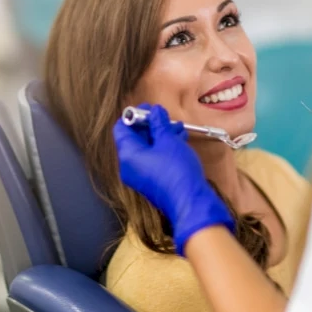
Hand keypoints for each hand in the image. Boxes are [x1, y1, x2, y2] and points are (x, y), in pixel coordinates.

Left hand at [112, 104, 234, 254]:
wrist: (190, 202)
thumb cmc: (177, 171)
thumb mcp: (168, 139)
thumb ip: (158, 123)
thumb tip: (154, 112)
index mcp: (127, 155)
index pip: (121, 128)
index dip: (135, 115)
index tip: (150, 109)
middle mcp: (129, 167)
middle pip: (134, 138)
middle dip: (151, 125)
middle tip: (165, 117)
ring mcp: (140, 176)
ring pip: (146, 149)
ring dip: (160, 136)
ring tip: (177, 128)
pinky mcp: (152, 182)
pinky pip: (153, 160)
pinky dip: (163, 149)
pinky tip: (179, 142)